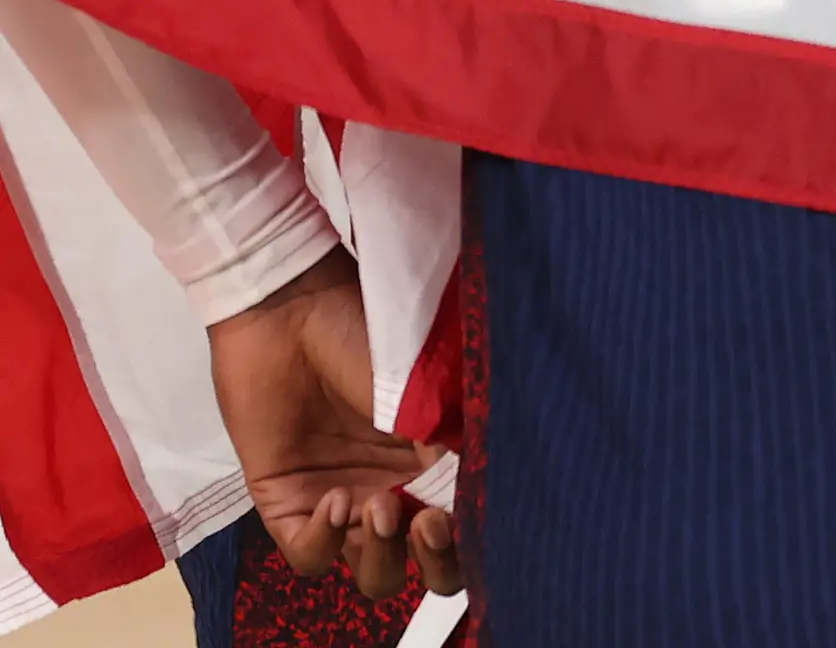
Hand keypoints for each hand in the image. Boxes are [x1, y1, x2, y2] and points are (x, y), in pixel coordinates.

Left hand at [207, 251, 458, 599]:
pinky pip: (308, 555)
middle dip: (434, 559)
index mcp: (437, 465)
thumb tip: (499, 478)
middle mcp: (396, 491)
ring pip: (372, 571)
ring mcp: (342, 501)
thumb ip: (463, 438)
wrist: (291, 312)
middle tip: (427, 520)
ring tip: (378, 506)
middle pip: (427, 565)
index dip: (472, 537)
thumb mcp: (434, 388)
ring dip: (382, 553)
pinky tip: (335, 501)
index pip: (468, 527)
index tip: (471, 511)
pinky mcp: (287, 503)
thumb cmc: (370, 335)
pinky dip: (324, 540)